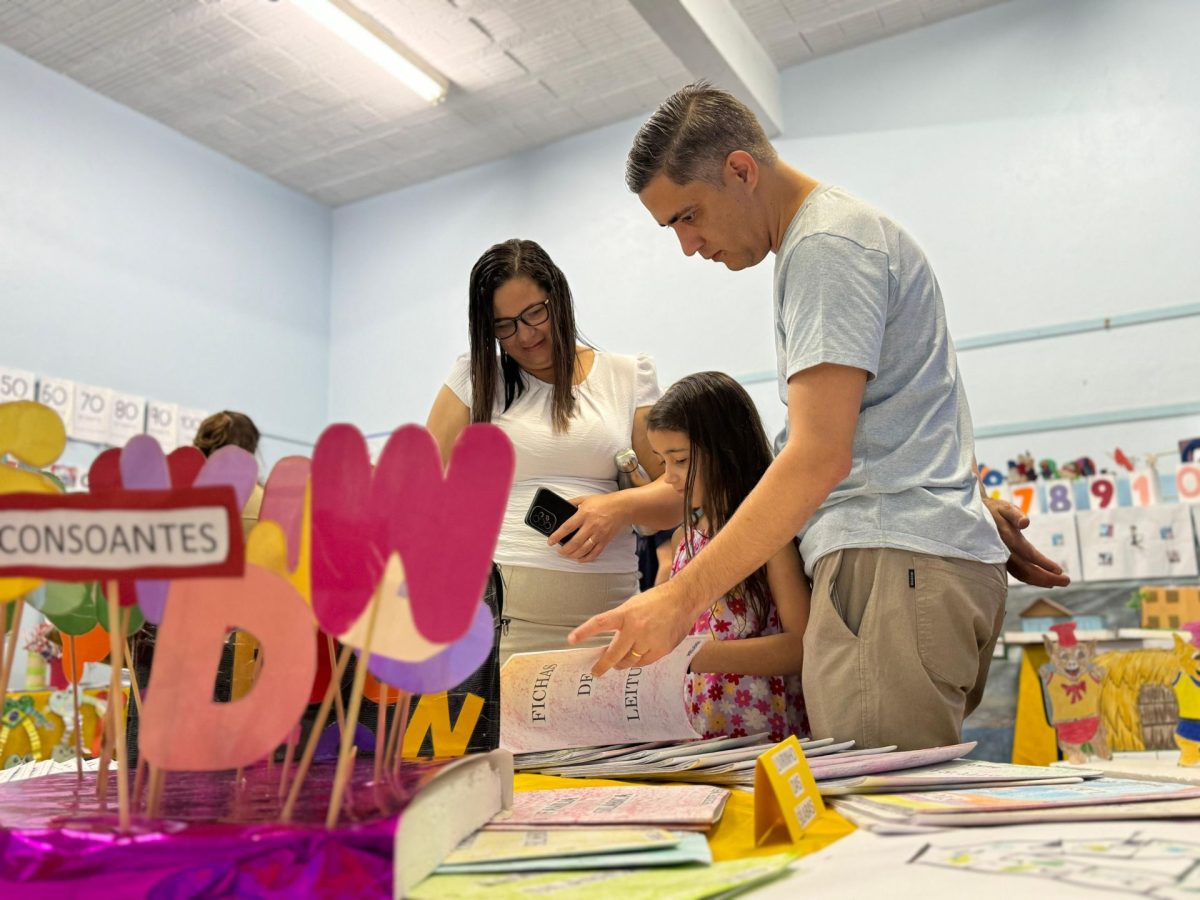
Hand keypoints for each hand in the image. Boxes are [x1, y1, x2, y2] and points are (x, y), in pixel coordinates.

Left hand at [549, 493, 627, 562]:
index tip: (550, 541)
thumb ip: (572, 502)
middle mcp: (591, 525)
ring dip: (573, 555)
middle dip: (564, 550)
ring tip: (567, 555)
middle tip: (559, 551)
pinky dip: (586, 558)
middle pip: (575, 542)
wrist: (621, 508)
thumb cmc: (603, 503)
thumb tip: (561, 506)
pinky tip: (580, 559)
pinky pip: (595, 553)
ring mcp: (598, 534)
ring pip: (584, 550)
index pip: (567, 527)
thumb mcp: (585, 498)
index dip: (557, 536)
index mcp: (584, 514)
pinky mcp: (605, 540)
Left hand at [569, 581, 696, 675]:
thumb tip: (610, 641)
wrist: (683, 599)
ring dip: (622, 664)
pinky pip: (644, 662)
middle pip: (613, 654)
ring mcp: (649, 641)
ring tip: (618, 663)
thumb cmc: (657, 600)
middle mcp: (636, 628)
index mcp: (626, 614)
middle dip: (602, 665)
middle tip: (595, 671)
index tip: (571, 639)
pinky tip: (638, 656)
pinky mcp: (661, 650)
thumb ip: (621, 621)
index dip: (584, 632)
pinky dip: (639, 661)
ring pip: (629, 662)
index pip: (600, 623)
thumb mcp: (633, 605)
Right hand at [985, 496, 1070, 587]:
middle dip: (1046, 578)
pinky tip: (1043, 580)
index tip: (1059, 570)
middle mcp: (1003, 552)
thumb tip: (1026, 522)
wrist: (972, 516)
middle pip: (1026, 570)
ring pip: (1021, 574)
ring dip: (1040, 581)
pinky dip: (1031, 578)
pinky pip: (1018, 573)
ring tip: (1058, 583)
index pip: (1027, 554)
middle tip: (1066, 581)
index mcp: (1006, 539)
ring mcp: (1002, 559)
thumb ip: (1014, 514)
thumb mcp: (1003, 507)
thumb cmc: (993, 510)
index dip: (1043, 563)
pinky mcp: (1002, 561)